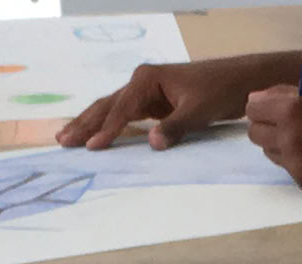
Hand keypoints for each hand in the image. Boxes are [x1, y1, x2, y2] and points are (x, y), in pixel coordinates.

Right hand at [57, 58, 282, 149]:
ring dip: (91, 124)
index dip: (107, 129)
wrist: (239, 81)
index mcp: (147, 79)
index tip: (92, 147)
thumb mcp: (199, 110)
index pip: (121, 109)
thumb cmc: (220, 90)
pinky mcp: (153, 104)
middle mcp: (142, 82)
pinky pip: (125, 117)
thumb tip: (152, 143)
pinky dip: (109, 127)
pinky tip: (96, 137)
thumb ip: (175, 127)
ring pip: (112, 110)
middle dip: (85, 123)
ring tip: (67, 138)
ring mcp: (146, 93)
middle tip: (63, 141)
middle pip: (107, 105)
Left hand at [242, 87, 301, 191]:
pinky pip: (287, 167)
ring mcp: (296, 165)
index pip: (252, 107)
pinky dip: (297, 160)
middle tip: (290, 122)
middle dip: (267, 125)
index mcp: (293, 111)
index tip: (273, 106)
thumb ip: (286, 96)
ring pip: (269, 151)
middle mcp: (289, 139)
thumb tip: (255, 99)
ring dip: (280, 143)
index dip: (262, 105)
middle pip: (255, 133)